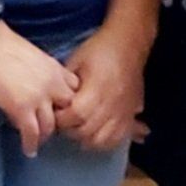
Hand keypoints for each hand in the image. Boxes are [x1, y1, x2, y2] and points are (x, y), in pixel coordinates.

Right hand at [0, 21, 78, 156]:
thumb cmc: (0, 43)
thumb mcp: (33, 56)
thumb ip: (41, 73)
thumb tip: (35, 91)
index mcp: (55, 68)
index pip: (75, 91)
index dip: (68, 103)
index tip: (59, 110)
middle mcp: (53, 84)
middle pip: (68, 112)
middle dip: (61, 122)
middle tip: (49, 128)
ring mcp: (39, 97)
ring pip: (50, 126)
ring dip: (44, 136)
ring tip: (37, 141)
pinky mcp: (21, 108)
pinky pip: (32, 133)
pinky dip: (30, 144)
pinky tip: (28, 150)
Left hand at [55, 23, 148, 153]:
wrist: (129, 43)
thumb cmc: (99, 49)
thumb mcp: (76, 61)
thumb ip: (65, 85)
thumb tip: (54, 104)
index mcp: (98, 88)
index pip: (76, 114)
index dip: (61, 119)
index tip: (55, 113)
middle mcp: (112, 103)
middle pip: (88, 131)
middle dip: (70, 130)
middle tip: (63, 122)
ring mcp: (123, 112)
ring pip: (102, 140)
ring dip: (86, 139)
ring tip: (78, 128)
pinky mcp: (131, 115)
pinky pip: (117, 139)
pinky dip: (104, 142)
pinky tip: (95, 134)